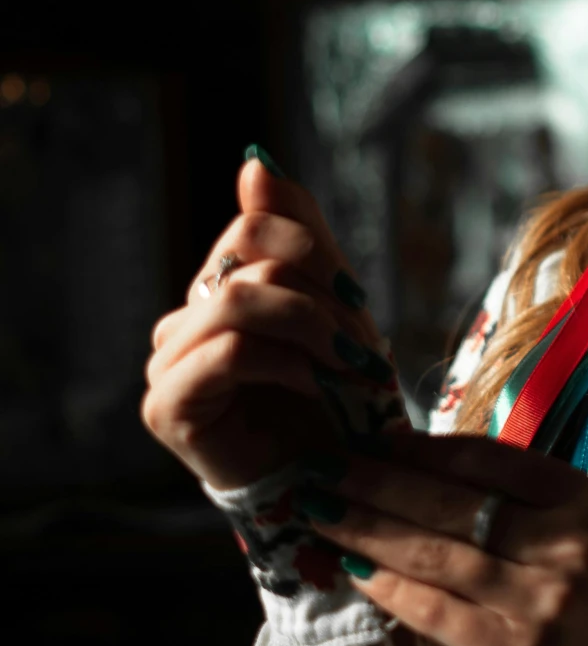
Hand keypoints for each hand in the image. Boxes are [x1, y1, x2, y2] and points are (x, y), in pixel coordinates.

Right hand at [143, 154, 392, 492]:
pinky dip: (288, 365)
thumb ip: (296, 232)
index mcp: (214, 290)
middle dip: (322, 297)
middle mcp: (181, 322)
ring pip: (240, 298)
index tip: (357, 298)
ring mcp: (167, 364)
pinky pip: (230, 351)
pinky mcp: (167, 407)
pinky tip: (316, 390)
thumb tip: (254, 161)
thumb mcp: (333, 300)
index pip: (253, 225)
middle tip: (361, 346)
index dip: (314, 250)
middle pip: (249, 258)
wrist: (338, 484)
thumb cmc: (336, 398)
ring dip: (313, 329)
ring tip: (347, 367)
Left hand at [296, 430, 587, 645]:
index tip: (375, 440)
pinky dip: (386, 587)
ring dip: (368, 528)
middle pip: (453, 504)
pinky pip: (432, 610)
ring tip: (321, 510)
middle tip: (325, 467)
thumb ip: (518, 505)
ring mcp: (542, 602)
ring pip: (435, 554)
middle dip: (379, 481)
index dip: (423, 449)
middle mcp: (571, 545)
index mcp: (587, 502)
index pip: (489, 461)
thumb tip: (417, 464)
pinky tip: (351, 568)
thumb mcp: (578, 542)